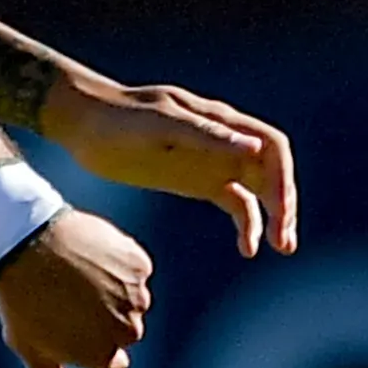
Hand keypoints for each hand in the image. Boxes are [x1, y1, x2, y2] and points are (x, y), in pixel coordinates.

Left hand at [0, 207, 151, 367]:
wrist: (28, 243)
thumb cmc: (22, 299)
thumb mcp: (27, 343)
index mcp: (102, 355)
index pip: (113, 363)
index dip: (92, 347)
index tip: (73, 328)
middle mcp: (127, 329)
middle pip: (127, 332)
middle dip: (106, 320)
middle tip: (72, 299)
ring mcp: (135, 295)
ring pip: (133, 300)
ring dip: (115, 291)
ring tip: (78, 276)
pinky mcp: (138, 264)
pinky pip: (135, 269)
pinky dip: (118, 264)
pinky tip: (90, 256)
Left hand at [35, 72, 297, 258]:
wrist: (82, 122)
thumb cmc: (119, 118)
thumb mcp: (160, 126)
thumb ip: (206, 136)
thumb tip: (255, 150)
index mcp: (220, 121)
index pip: (271, 146)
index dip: (282, 177)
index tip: (279, 210)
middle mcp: (224, 141)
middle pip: (271, 172)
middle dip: (283, 204)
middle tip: (285, 241)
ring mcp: (212, 162)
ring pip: (257, 190)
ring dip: (272, 217)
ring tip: (278, 248)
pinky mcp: (196, 181)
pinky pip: (234, 203)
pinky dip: (245, 225)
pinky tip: (248, 249)